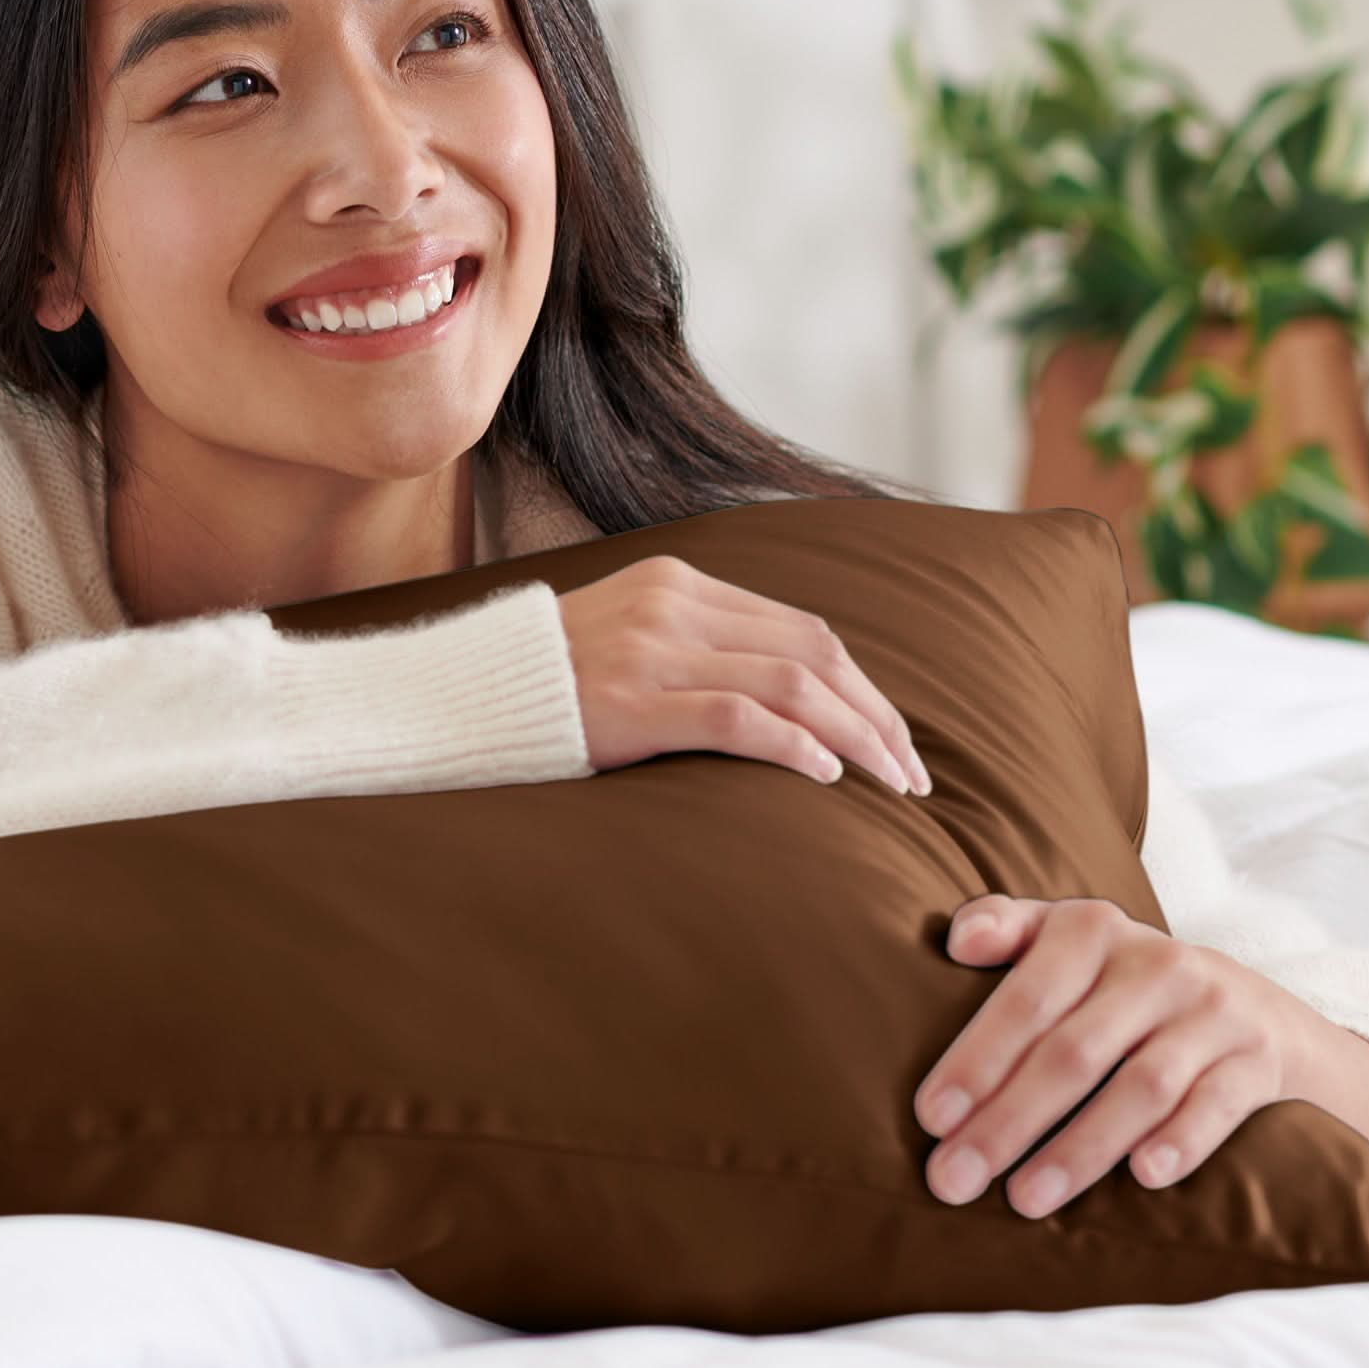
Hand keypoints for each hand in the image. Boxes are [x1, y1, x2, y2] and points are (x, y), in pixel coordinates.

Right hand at [554, 557, 930, 796]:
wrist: (457, 695)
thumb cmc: (547, 686)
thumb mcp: (627, 641)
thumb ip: (695, 649)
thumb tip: (782, 696)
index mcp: (678, 584)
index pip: (802, 628)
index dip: (862, 685)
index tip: (893, 736)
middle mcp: (672, 607)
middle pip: (812, 653)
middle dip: (875, 715)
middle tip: (911, 774)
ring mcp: (650, 651)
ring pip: (790, 684)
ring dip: (855, 736)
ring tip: (889, 783)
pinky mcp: (630, 702)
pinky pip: (737, 718)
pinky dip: (794, 745)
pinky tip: (825, 777)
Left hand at [913, 895, 1320, 1217]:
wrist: (1254, 1006)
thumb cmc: (1121, 979)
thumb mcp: (1067, 937)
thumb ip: (1006, 926)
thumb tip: (958, 941)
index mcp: (1092, 929)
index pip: (1025, 999)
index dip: (976, 1059)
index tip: (931, 1118)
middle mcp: (1155, 965)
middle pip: (1073, 1053)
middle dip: (1007, 1121)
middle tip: (954, 1180)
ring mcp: (1212, 1014)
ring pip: (1141, 1088)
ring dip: (1080, 1149)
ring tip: (1024, 1200)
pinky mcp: (1256, 1061)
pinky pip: (1217, 1105)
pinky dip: (1181, 1141)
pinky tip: (1143, 1178)